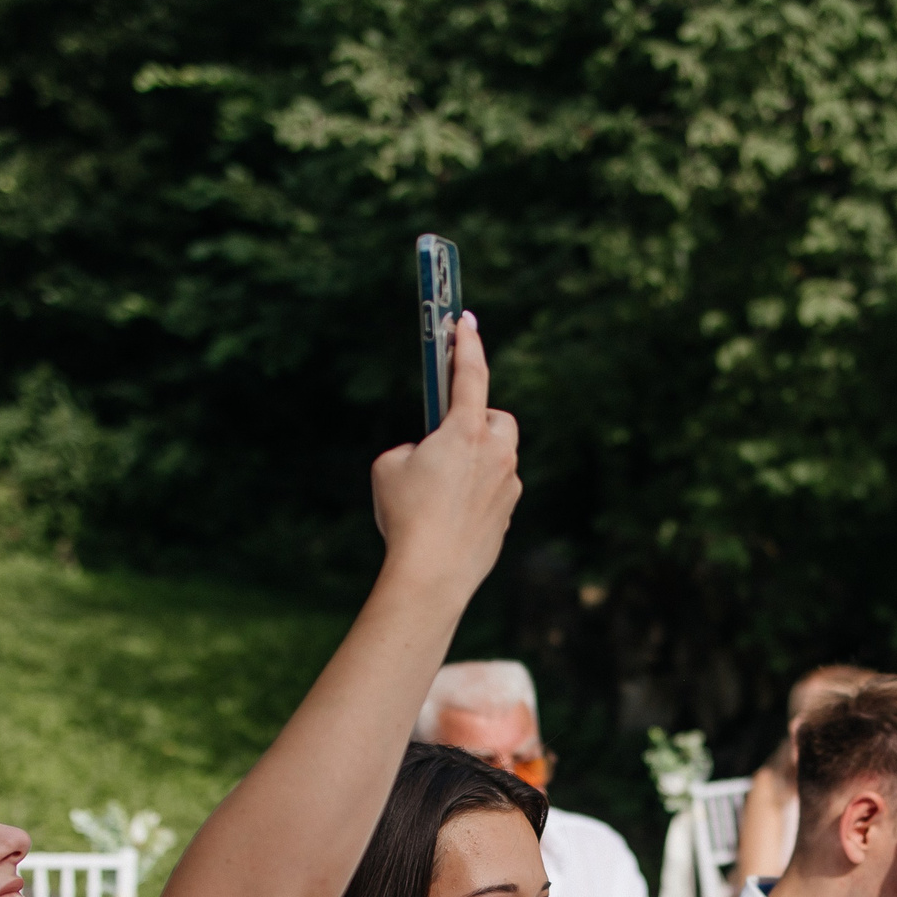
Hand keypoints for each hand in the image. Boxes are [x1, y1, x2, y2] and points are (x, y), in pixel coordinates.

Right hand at [369, 313, 521, 596]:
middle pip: (496, 420)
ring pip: (499, 459)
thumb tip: (429, 456)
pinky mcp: (508, 516)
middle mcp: (497, 454)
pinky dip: (476, 495)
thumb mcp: (388, 467)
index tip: (465, 321)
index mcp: (466, 432)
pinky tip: (450, 517)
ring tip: (442, 487)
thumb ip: (412, 448)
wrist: (432, 574)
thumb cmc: (405, 516)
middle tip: (449, 436)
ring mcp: (508, 487)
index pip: (471, 373)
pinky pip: (494, 493)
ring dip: (476, 462)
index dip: (467, 343)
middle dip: (477, 421)